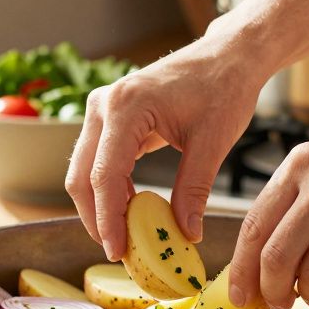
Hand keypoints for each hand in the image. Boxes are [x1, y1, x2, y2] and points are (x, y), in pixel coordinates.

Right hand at [64, 34, 266, 260]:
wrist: (227, 56)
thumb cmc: (223, 87)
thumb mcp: (213, 142)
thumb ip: (194, 189)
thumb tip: (186, 233)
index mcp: (126, 106)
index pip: (104, 175)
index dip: (108, 218)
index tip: (117, 250)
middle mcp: (104, 105)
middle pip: (82, 175)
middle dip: (96, 218)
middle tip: (119, 252)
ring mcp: (103, 110)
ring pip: (85, 171)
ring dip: (101, 206)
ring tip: (126, 237)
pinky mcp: (111, 118)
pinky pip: (99, 162)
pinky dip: (111, 190)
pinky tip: (131, 212)